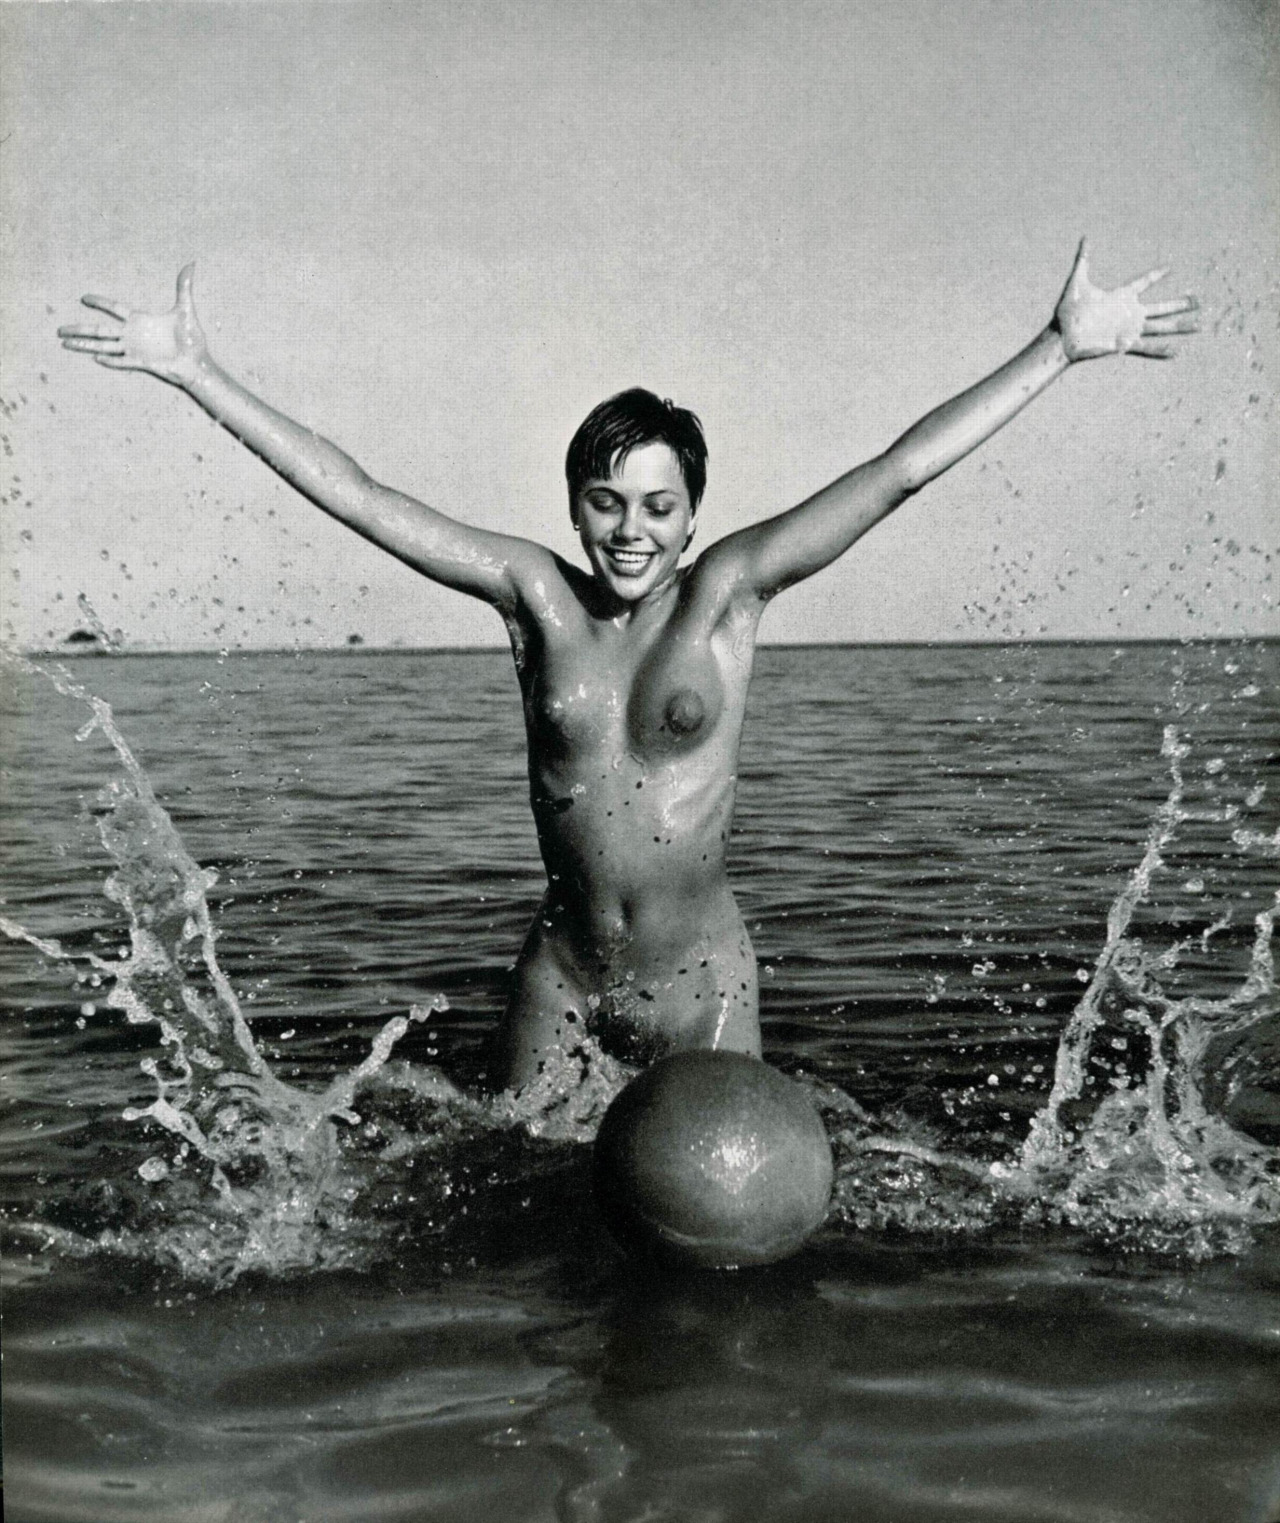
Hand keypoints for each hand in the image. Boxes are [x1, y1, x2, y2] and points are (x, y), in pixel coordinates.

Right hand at [58, 264, 207, 385]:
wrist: (198, 362)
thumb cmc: (191, 339)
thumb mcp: (185, 310)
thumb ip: (183, 287)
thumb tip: (191, 264)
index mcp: (140, 321)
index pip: (115, 308)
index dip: (100, 302)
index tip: (84, 298)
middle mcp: (133, 335)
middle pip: (100, 331)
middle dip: (80, 329)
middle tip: (60, 330)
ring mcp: (135, 349)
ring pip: (104, 346)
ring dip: (85, 345)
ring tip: (66, 344)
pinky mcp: (142, 362)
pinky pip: (122, 361)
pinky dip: (110, 360)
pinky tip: (96, 358)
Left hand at [1053, 238, 1198, 361]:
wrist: (1062, 338)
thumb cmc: (1067, 312)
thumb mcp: (1077, 282)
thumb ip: (1083, 259)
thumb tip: (1085, 237)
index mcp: (1120, 296)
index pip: (1143, 282)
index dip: (1156, 274)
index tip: (1170, 267)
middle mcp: (1129, 313)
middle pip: (1162, 307)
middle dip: (1181, 304)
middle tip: (1200, 301)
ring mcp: (1129, 329)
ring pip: (1160, 327)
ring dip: (1180, 327)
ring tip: (1199, 326)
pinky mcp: (1124, 344)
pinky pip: (1146, 347)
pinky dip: (1160, 350)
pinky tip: (1176, 352)